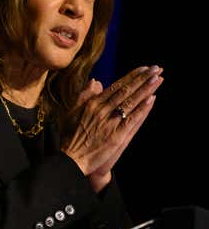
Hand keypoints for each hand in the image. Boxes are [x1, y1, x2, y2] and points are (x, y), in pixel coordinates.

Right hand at [60, 65, 163, 188]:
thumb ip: (84, 96)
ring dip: (146, 89)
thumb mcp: (72, 112)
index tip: (144, 68)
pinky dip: (142, 109)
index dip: (131, 76)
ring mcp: (110, 123)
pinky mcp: (116, 137)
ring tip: (158, 79)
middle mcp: (101, 111)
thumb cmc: (70, 137)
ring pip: (131, 102)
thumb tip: (95, 81)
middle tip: (156, 68)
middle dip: (142, 79)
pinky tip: (152, 99)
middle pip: (126, 91)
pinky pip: (132, 120)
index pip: (116, 86)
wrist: (71, 159)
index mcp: (92, 104)